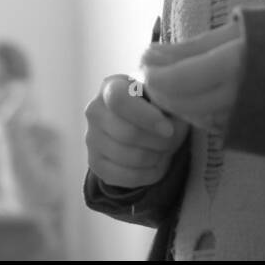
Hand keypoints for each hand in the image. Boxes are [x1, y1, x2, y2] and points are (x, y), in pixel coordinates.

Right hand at [85, 74, 189, 188]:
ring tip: (166, 150)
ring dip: (157, 158)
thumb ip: (166, 104)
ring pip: (130, 158)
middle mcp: (94, 111)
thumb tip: (169, 127)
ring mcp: (91, 139)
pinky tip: (157, 164)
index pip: (119, 100)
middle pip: (128, 134)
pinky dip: (149, 174)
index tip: (169, 129)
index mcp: (111, 86)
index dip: (146, 117)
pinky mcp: (95, 164)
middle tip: (173, 140)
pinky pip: (126, 177)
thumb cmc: (156, 106)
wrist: (142, 125)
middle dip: (159, 142)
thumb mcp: (163, 97)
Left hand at [140, 12, 244, 133]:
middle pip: (179, 102)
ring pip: (192, 116)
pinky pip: (210, 124)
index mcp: (235, 64)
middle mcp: (238, 96)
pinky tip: (192, 93)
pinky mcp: (251, 131)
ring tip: (169, 77)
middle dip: (158, 88)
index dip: (154, 72)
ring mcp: (245, 118)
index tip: (145, 58)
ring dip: (173, 100)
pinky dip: (193, 109)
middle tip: (152, 68)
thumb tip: (152, 53)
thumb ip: (196, 46)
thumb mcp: (241, 30)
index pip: (177, 79)